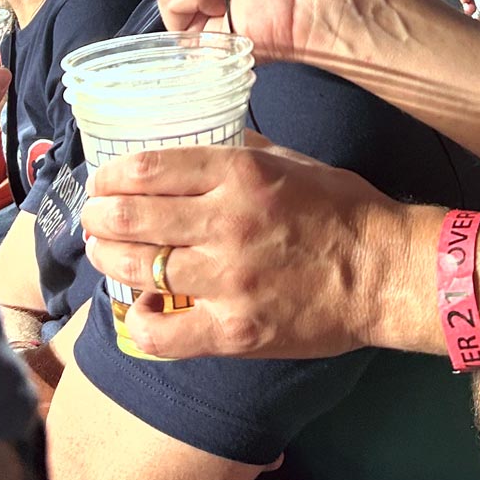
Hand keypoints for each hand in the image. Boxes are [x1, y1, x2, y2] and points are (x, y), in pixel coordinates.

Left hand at [81, 139, 430, 358]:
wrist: (387, 274)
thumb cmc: (347, 213)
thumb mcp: (295, 162)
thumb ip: (245, 152)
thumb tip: (204, 145)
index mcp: (241, 174)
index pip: (151, 169)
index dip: (113, 176)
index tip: (103, 181)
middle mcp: (226, 223)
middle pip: (131, 216)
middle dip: (98, 216)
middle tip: (93, 219)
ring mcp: (228, 280)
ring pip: (139, 268)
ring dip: (108, 260)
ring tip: (104, 255)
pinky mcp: (234, 331)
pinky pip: (164, 334)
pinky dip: (142, 322)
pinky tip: (142, 311)